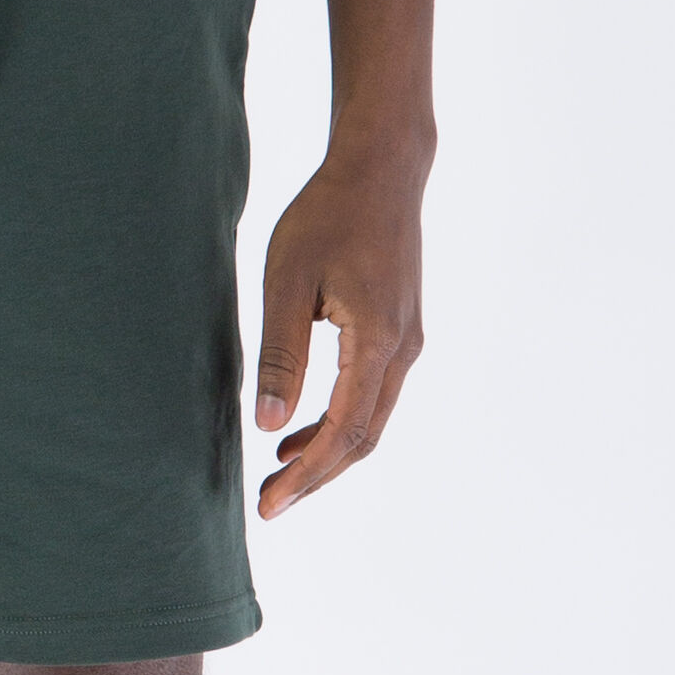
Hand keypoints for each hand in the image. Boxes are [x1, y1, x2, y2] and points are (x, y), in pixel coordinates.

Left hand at [254, 143, 427, 520]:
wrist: (382, 169)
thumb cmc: (329, 215)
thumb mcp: (288, 281)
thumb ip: (280, 355)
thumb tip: (269, 425)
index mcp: (376, 341)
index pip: (342, 431)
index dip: (305, 475)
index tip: (269, 505)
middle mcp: (402, 350)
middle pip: (361, 439)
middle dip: (314, 478)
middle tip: (268, 505)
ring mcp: (407, 344)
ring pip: (369, 423)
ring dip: (325, 455)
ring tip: (276, 474)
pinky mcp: (399, 335)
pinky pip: (371, 398)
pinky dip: (336, 424)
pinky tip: (297, 431)